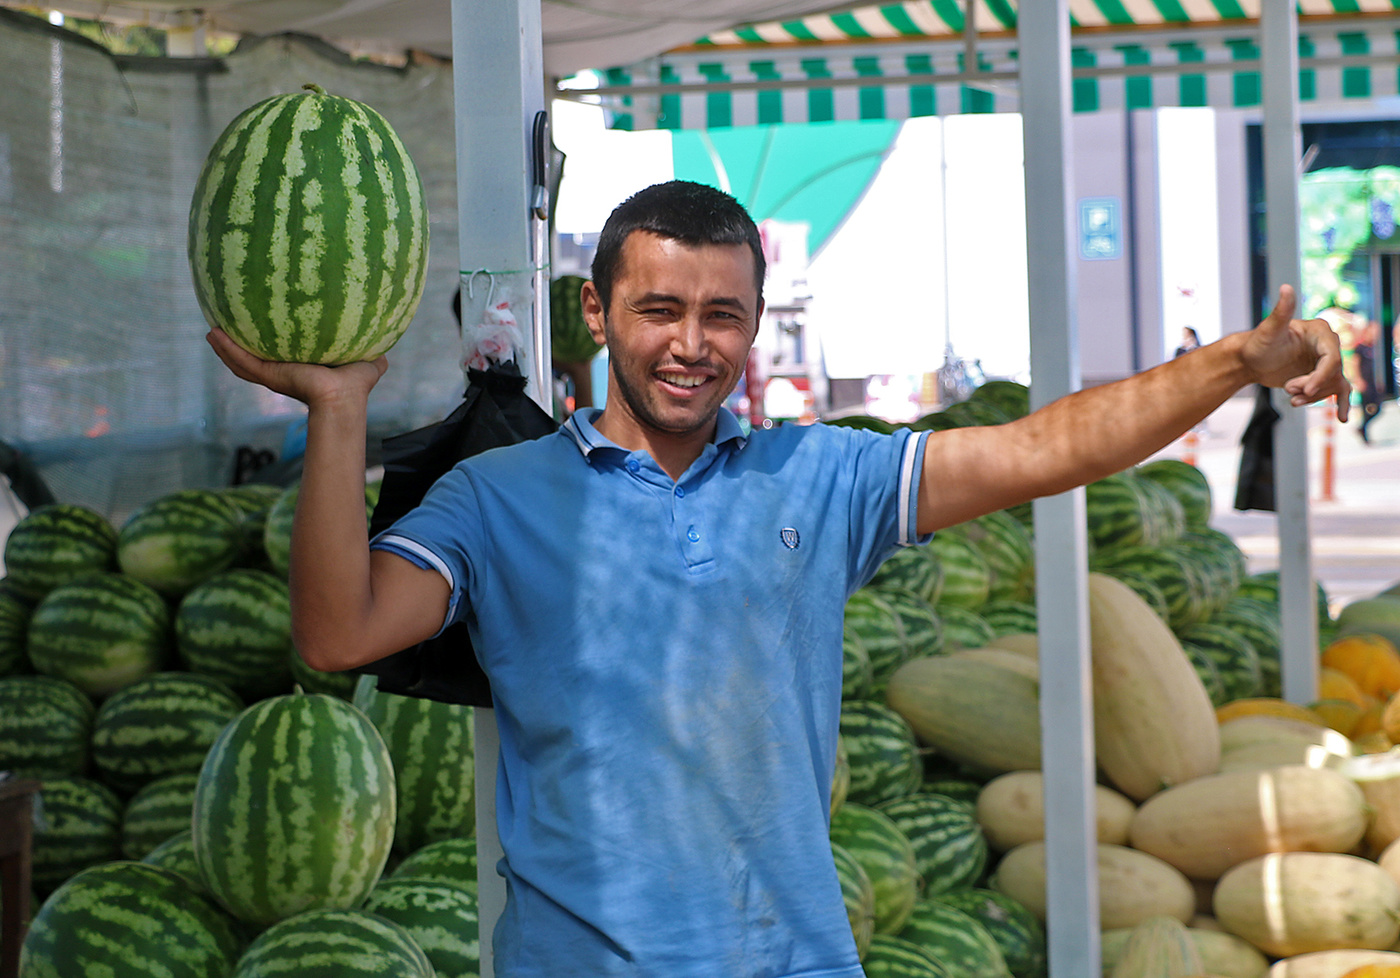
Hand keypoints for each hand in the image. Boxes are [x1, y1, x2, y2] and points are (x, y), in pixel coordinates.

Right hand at [206, 328, 387, 405]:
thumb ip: (372, 351)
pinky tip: (213, 334)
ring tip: (210, 330)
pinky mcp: (268, 376)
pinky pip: (242, 361)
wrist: (344, 398)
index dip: (266, 345)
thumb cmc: (356, 384)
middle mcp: (284, 374)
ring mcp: (273, 376)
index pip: (278, 357)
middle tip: (224, 328)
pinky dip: (226, 349)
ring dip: (224, 348)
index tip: (256, 327)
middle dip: (238, 347)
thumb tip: (384, 343)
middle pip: (253, 360)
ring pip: (241, 362)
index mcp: (301, 370)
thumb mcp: (365, 361)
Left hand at [1241, 285, 1350, 421]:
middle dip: (1312, 387)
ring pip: (1332, 385)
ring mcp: (1325, 361)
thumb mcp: (1268, 329)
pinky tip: (1343, 418)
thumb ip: (1281, 310)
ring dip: (1314, 396)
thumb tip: (1286, 287)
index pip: (1332, 358)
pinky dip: (1341, 403)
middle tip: (1289, 391)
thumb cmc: (1257, 342)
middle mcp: (1327, 345)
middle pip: (1332, 374)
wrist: (1249, 359)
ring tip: (1292, 399)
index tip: (1303, 388)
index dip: (1320, 375)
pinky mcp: (1321, 375)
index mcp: (1320, 332)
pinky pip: (1338, 390)